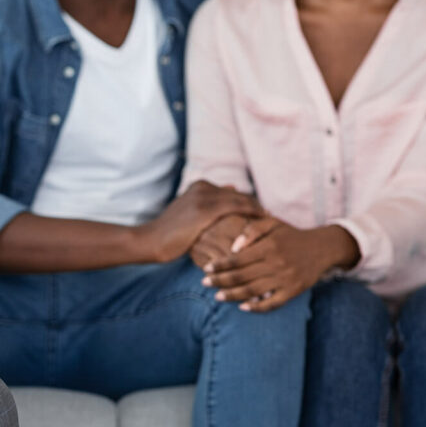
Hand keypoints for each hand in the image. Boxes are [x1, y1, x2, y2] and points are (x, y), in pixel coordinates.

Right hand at [142, 181, 262, 262]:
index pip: (233, 193)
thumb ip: (207, 204)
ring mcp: (204, 197)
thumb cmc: (169, 233)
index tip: (263, 214)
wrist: (151, 240)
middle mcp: (203, 187)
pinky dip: (251, 215)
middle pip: (239, 195)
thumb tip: (232, 190)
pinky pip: (237, 209)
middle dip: (257, 206)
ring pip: (241, 200)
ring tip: (272, 221)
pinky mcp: (205, 210)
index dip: (249, 203)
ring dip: (258, 210)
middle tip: (274, 218)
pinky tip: (262, 225)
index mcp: (199, 186)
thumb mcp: (189, 214)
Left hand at [201, 218, 358, 311]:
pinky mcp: (293, 291)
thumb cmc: (290, 235)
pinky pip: (272, 303)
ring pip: (253, 291)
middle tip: (204, 283)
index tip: (207, 269)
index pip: (237, 259)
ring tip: (217, 297)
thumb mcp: (272, 223)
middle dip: (220, 281)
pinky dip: (256, 307)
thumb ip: (250, 230)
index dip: (219, 265)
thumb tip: (233, 248)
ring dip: (232, 295)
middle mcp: (276, 263)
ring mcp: (285, 279)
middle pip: (241, 276)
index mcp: (268, 246)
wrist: (322, 247)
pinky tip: (242, 307)